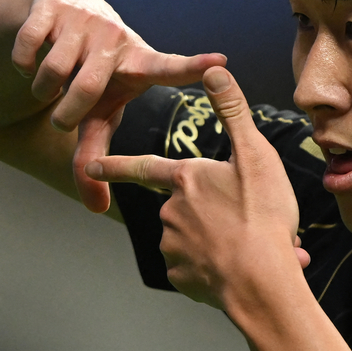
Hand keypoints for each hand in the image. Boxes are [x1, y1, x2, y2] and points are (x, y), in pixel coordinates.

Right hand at [11, 0, 225, 212]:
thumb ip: (96, 157)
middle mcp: (115, 37)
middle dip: (67, 111)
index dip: (191, 67)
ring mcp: (84, 19)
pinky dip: (22, 65)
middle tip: (62, 118)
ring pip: (52, 70)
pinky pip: (27, 47)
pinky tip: (28, 63)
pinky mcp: (51, 5)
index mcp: (137, 63)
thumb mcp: (97, 115)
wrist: (61, 14)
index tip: (220, 63)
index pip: (167, 67)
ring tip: (48, 88)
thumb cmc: (91, 77)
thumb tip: (97, 209)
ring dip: (42, 90)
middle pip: (86, 88)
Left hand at [86, 66, 309, 311]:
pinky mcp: (181, 277)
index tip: (90, 163)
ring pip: (196, 238)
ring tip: (253, 246)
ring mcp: (172, 246)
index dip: (115, 164)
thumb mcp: (255, 155)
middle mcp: (171, 210)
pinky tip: (242, 268)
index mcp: (186, 178)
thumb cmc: (261, 215)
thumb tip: (214, 68)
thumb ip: (232, 111)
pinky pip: (197, 267)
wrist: (260, 282)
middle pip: (186, 206)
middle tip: (251, 219)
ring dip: (221, 241)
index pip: (143, 167)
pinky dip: (216, 267)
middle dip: (214, 214)